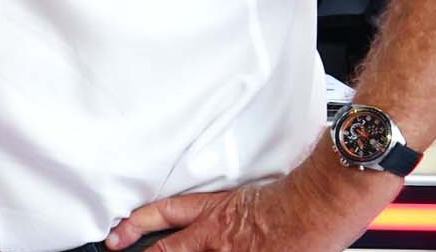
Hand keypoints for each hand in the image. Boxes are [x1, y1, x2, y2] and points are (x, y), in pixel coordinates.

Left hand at [106, 160, 398, 251]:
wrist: (317, 202)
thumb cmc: (295, 190)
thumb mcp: (251, 191)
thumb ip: (232, 206)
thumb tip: (229, 214)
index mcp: (213, 211)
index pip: (162, 214)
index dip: (135, 225)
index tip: (117, 236)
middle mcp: (215, 236)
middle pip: (167, 250)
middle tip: (125, 250)